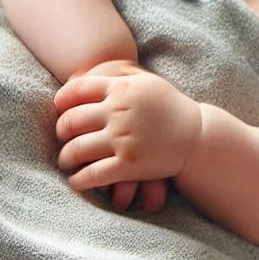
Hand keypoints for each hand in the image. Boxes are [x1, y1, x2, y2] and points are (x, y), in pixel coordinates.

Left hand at [55, 60, 201, 211]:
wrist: (198, 136)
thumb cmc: (171, 108)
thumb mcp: (147, 83)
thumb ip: (117, 78)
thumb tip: (80, 78)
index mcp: (122, 90)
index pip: (75, 92)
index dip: (61, 102)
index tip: (59, 111)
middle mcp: (119, 113)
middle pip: (70, 122)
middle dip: (60, 133)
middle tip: (61, 139)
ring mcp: (123, 139)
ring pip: (76, 150)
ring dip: (65, 158)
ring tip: (66, 161)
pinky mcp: (129, 165)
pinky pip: (92, 175)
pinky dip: (79, 180)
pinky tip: (76, 181)